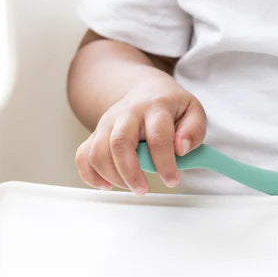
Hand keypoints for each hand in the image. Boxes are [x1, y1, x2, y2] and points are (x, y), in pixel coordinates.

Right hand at [75, 75, 206, 194]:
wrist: (147, 89)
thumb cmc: (171, 105)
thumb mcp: (193, 110)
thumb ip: (194, 130)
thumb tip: (181, 149)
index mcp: (156, 105)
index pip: (158, 136)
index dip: (164, 162)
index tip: (172, 180)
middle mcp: (128, 111)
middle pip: (120, 142)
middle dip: (130, 172)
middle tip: (143, 189)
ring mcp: (108, 121)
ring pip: (98, 151)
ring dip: (113, 176)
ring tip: (132, 186)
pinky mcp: (96, 132)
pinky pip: (83, 155)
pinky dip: (90, 175)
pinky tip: (107, 185)